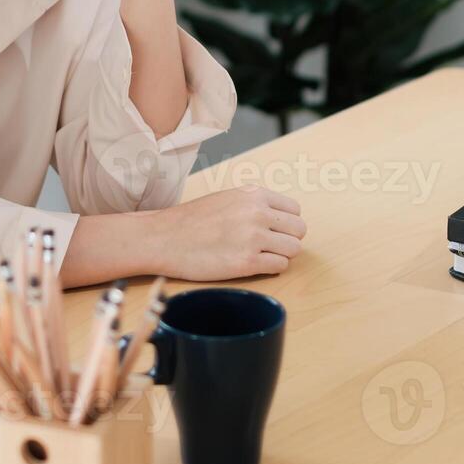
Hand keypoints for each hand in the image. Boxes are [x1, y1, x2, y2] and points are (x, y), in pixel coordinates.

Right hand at [145, 185, 306, 280]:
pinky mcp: (247, 263)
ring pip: (293, 249)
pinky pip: (280, 267)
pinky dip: (271, 269)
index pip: (295, 210)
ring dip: (281, 255)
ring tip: (260, 256)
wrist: (164, 238)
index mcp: (254, 194)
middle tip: (268, 246)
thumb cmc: (192, 220)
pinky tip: (253, 265)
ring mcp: (254, 238)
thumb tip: (280, 219)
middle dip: (287, 239)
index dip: (285, 223)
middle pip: (299, 230)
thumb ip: (254, 205)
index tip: (273, 231)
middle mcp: (258, 213)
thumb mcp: (227, 198)